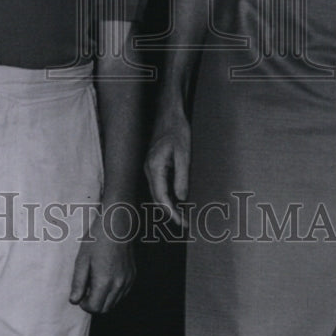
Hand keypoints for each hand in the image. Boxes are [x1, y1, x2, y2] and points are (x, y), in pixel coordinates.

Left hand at [69, 233, 134, 313]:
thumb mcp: (82, 259)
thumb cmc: (97, 240)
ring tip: (97, 281)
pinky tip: (107, 278)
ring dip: (104, 298)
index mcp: (104, 281)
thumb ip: (78, 282)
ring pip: (114, 302)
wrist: (117, 225)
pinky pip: (122, 293)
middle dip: (94, 304)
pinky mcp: (132, 276)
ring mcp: (127, 280)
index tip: (81, 294)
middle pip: (105, 308)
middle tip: (87, 289)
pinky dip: (114, 292)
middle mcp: (119, 284)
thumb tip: (74, 300)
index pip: (94, 308)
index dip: (84, 304)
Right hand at [144, 108, 190, 224]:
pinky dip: (169, 193)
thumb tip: (182, 198)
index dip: (171, 212)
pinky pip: (160, 183)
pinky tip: (179, 197)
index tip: (182, 222)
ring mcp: (150, 166)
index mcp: (154, 167)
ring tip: (185, 213)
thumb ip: (181, 177)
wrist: (170, 113)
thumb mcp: (184, 154)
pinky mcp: (155, 163)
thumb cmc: (177, 130)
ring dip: (170, 203)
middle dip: (170, 211)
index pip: (161, 197)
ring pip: (158, 191)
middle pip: (157, 197)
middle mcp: (149, 169)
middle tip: (186, 222)